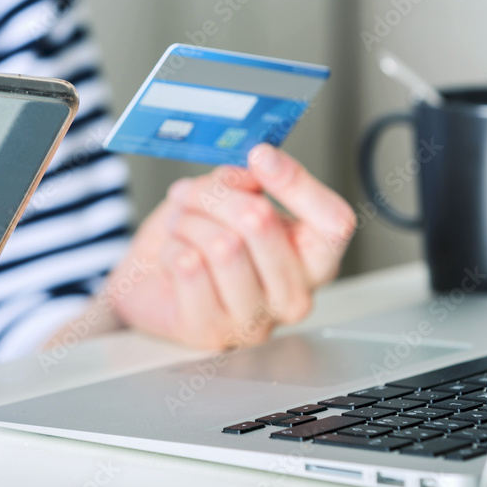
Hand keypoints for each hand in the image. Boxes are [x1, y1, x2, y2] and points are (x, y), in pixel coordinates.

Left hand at [103, 144, 355, 348]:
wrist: (153, 281)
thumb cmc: (199, 241)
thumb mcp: (228, 196)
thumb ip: (247, 181)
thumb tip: (252, 170)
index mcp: (314, 260)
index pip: (333, 222)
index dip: (296, 182)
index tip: (261, 155)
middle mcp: (294, 295)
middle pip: (261, 222)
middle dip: (216, 195)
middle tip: (193, 192)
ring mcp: (256, 319)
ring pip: (222, 244)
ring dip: (189, 222)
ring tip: (181, 225)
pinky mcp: (212, 331)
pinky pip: (189, 266)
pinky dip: (172, 247)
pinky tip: (175, 255)